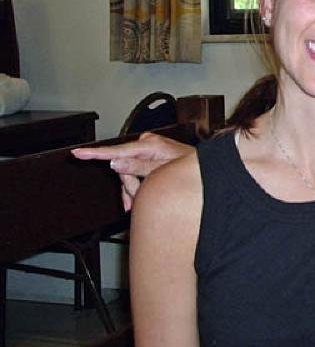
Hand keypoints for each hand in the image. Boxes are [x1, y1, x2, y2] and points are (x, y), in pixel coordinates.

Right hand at [72, 132, 192, 209]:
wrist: (204, 170)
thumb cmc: (189, 169)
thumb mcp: (162, 171)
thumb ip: (138, 168)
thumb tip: (115, 163)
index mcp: (150, 145)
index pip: (117, 151)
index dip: (95, 153)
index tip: (77, 152)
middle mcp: (147, 144)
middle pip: (122, 168)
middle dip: (127, 186)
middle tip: (134, 200)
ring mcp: (148, 150)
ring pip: (127, 173)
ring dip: (131, 190)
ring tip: (138, 202)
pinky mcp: (149, 156)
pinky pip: (134, 173)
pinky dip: (134, 187)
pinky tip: (134, 201)